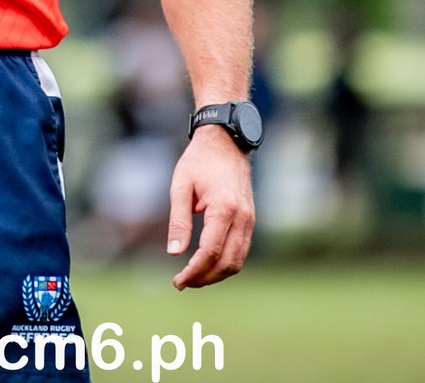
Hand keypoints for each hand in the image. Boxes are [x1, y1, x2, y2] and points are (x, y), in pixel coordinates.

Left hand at [166, 124, 254, 288]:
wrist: (226, 142)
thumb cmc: (199, 161)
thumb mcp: (181, 186)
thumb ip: (179, 221)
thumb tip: (174, 254)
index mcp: (224, 208)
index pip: (211, 251)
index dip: (194, 271)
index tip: (177, 281)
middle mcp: (242, 217)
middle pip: (228, 263)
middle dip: (205, 278)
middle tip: (182, 282)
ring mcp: (250, 220)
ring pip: (238, 261)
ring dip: (216, 274)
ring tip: (193, 276)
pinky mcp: (250, 220)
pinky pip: (241, 250)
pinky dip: (225, 263)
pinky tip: (207, 264)